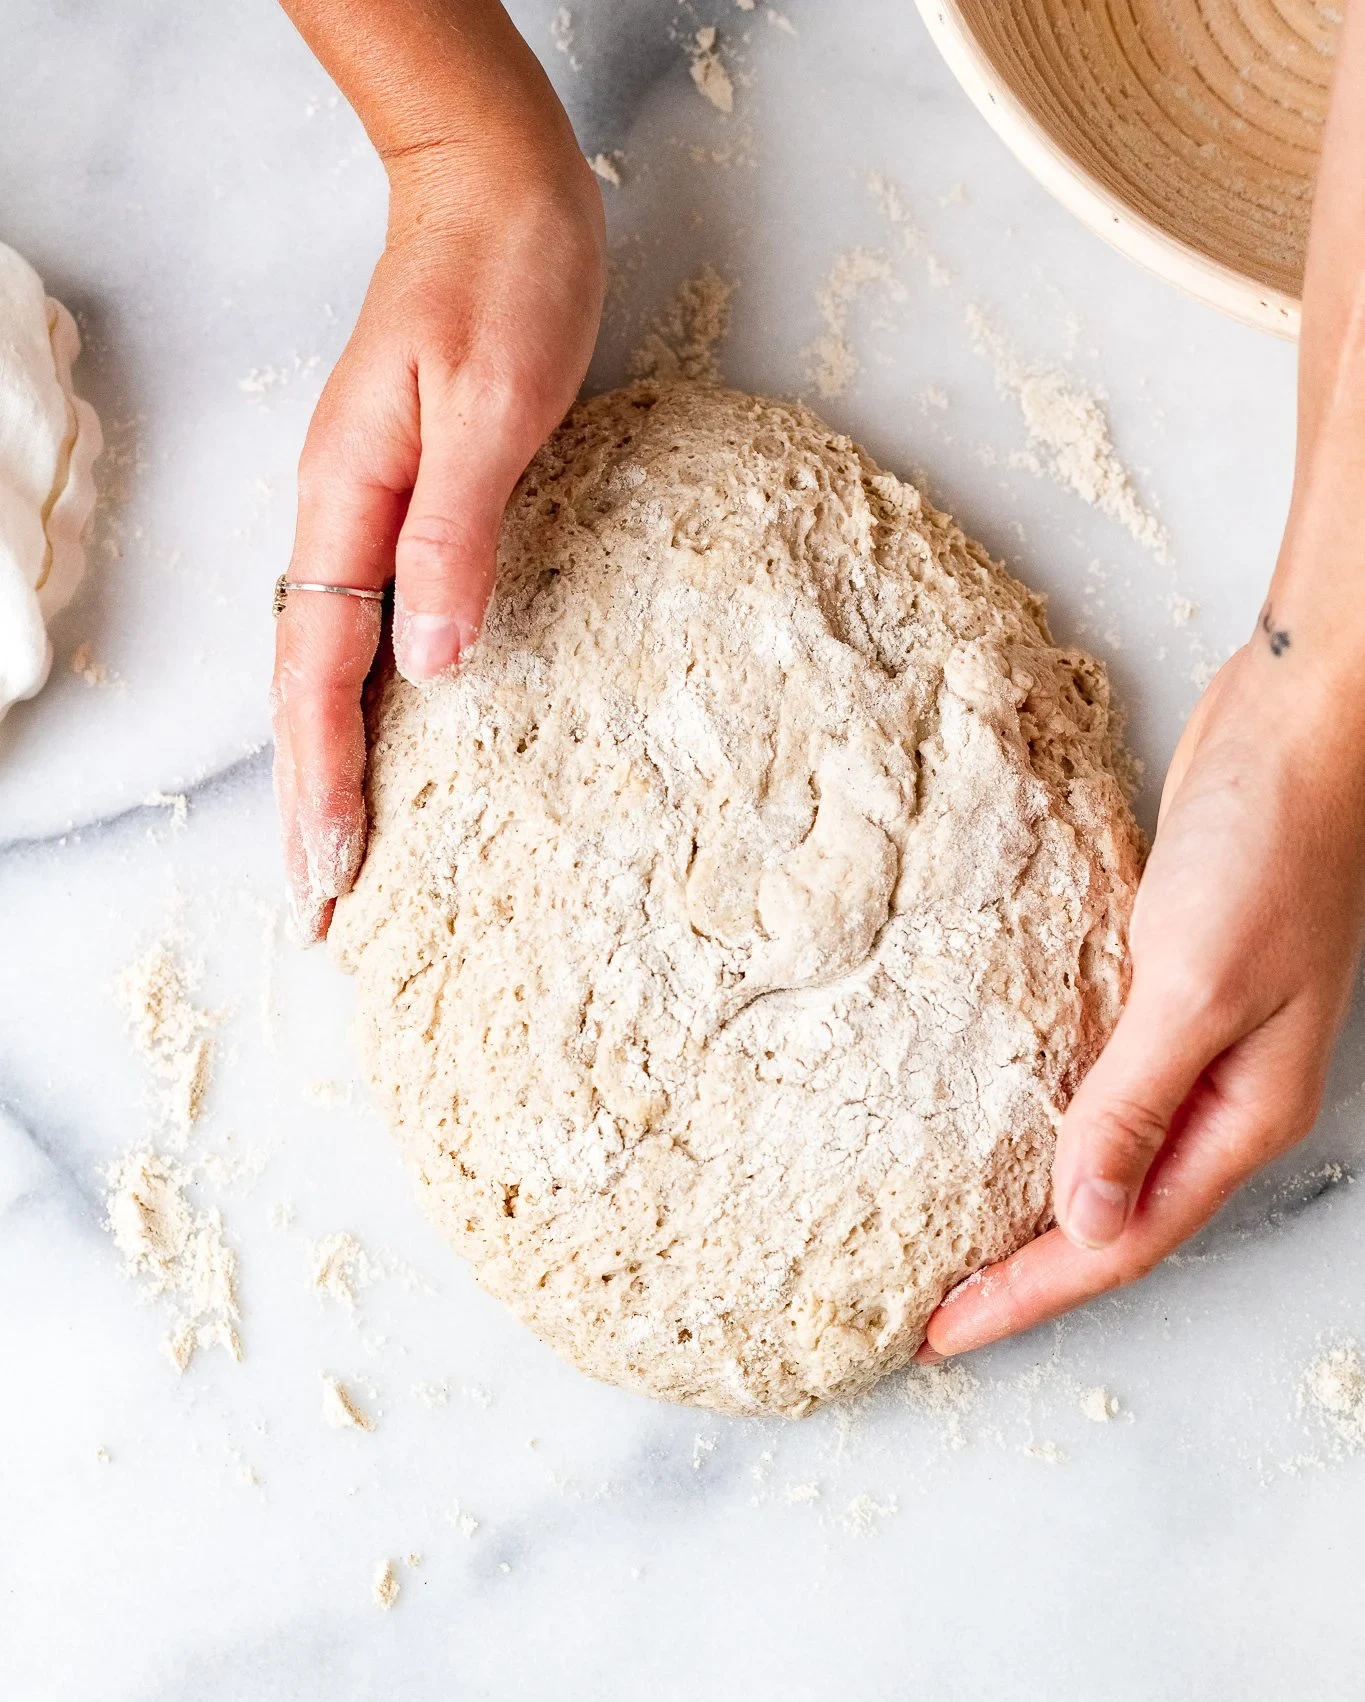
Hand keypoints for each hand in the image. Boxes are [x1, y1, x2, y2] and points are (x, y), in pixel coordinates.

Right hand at [272, 107, 604, 939]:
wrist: (500, 189)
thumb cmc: (505, 278)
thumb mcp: (494, 405)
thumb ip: (457, 535)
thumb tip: (432, 665)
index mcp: (348, 502)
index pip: (320, 672)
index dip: (325, 780)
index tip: (335, 872)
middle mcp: (340, 518)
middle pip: (306, 689)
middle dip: (311, 804)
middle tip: (318, 912)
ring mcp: (367, 514)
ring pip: (332, 670)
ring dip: (331, 770)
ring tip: (338, 860)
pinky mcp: (407, 507)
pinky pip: (370, 631)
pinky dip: (367, 709)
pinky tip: (385, 751)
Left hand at [921, 637, 1364, 1359]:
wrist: (1297, 725)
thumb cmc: (1269, 845)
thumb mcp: (1197, 987)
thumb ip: (1135, 1105)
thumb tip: (1083, 1219)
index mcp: (1241, 1113)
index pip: (1123, 1240)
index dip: (1032, 1295)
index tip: (945, 1334)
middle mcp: (1222, 1095)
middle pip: (1114, 1216)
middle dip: (1028, 1274)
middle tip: (934, 1313)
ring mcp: (1196, 1042)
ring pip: (1104, 1155)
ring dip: (1032, 1207)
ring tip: (955, 1248)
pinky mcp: (1163, 988)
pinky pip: (1096, 1083)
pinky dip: (1043, 1122)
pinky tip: (989, 1127)